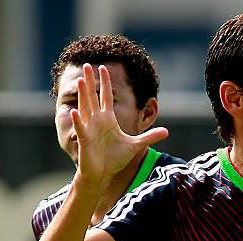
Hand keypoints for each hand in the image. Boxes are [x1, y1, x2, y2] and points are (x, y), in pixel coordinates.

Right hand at [71, 64, 167, 188]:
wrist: (103, 174)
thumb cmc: (115, 159)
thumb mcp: (136, 145)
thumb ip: (150, 137)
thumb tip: (167, 131)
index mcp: (108, 120)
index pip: (105, 97)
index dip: (105, 83)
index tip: (103, 67)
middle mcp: (97, 121)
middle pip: (93, 97)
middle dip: (90, 81)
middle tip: (85, 64)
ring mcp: (89, 129)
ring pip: (85, 109)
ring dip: (83, 95)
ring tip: (80, 80)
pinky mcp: (85, 141)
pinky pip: (81, 129)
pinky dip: (78, 121)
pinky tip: (76, 111)